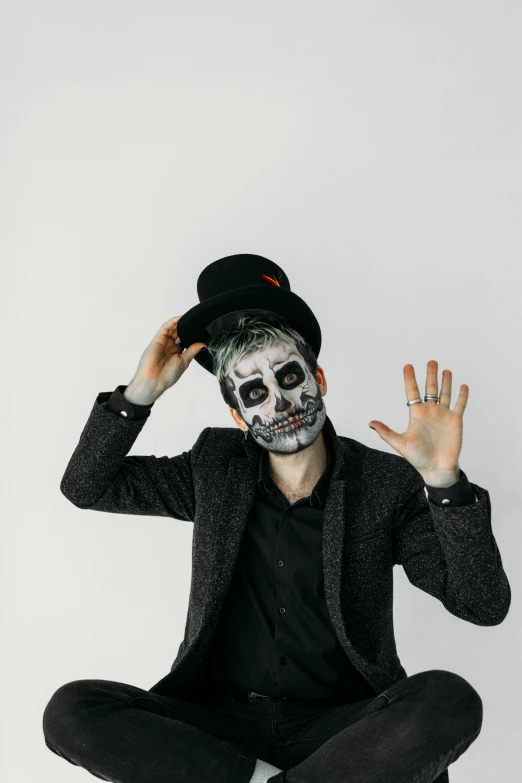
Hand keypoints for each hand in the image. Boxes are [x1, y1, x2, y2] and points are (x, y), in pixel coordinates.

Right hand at [130, 315, 205, 401]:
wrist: (155, 380)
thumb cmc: (168, 375)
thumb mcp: (184, 361)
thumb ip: (192, 350)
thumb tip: (203, 344)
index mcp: (176, 352)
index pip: (184, 339)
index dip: (191, 334)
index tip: (200, 329)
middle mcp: (169, 346)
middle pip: (178, 332)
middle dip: (185, 327)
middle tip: (195, 321)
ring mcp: (163, 342)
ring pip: (172, 329)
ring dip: (179, 322)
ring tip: (189, 318)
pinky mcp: (157, 340)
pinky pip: (164, 328)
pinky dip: (171, 322)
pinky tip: (179, 319)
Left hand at [368, 360, 468, 481]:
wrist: (436, 468)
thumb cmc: (418, 458)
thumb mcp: (399, 444)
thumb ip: (386, 432)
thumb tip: (370, 423)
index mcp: (416, 414)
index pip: (412, 392)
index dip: (410, 379)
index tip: (408, 366)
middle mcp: (430, 412)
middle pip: (430, 388)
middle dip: (431, 375)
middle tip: (431, 361)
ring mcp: (443, 415)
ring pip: (445, 394)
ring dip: (446, 382)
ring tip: (446, 370)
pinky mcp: (455, 421)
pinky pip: (459, 405)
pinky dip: (461, 396)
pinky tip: (462, 386)